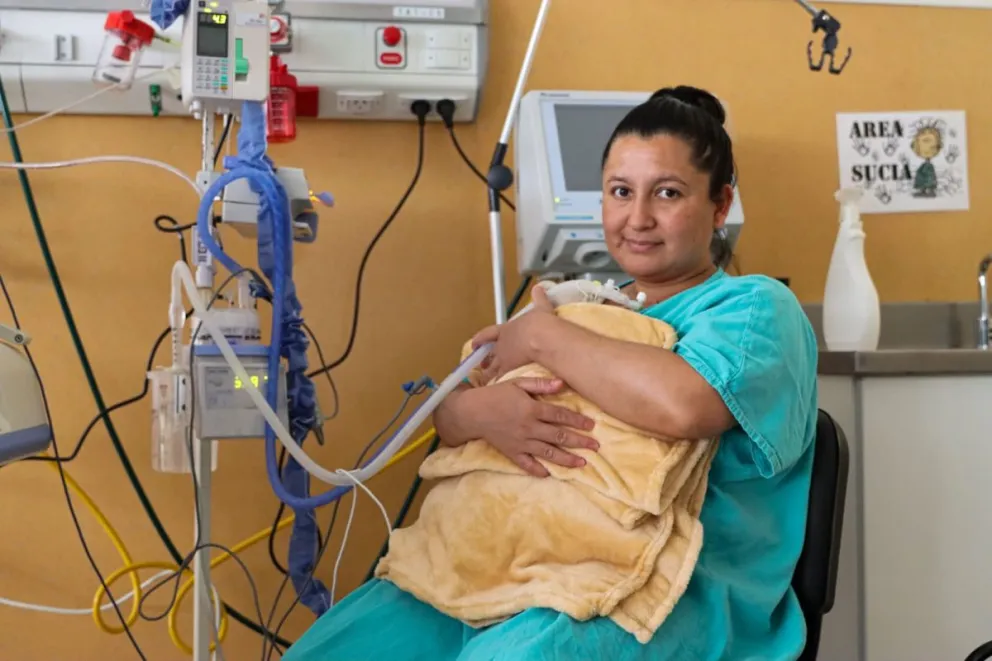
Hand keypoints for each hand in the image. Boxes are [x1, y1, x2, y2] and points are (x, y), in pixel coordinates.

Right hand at [458, 377, 597, 477]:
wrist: (471, 412)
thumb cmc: (495, 394)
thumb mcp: (517, 383)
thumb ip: (540, 385)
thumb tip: (562, 384)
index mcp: (531, 409)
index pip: (560, 415)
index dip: (577, 421)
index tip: (591, 426)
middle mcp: (529, 428)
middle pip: (558, 436)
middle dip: (579, 442)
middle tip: (595, 446)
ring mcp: (521, 443)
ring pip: (548, 453)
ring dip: (566, 459)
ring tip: (582, 463)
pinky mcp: (512, 453)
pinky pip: (527, 464)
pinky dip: (538, 470)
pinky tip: (550, 474)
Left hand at [472, 285, 557, 382]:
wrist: (540, 336)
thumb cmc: (540, 322)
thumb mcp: (540, 308)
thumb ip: (539, 299)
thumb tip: (539, 287)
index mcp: (507, 329)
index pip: (490, 333)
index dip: (482, 338)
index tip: (475, 342)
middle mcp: (502, 343)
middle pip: (490, 353)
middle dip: (485, 358)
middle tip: (481, 364)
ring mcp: (503, 357)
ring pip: (492, 367)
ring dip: (488, 372)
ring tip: (485, 378)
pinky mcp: (508, 368)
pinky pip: (499, 377)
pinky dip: (496, 382)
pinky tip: (494, 387)